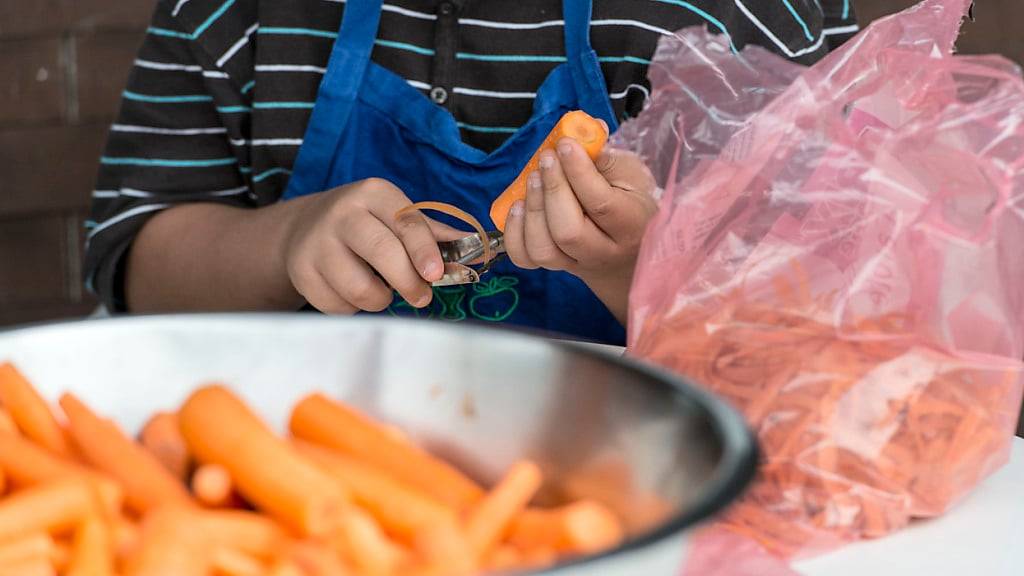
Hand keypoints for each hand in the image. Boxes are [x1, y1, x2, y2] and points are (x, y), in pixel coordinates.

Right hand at [282, 178, 461, 313]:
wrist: (304, 227)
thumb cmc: (367, 224)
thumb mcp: (397, 217)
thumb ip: (434, 235)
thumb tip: (477, 250)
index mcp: (374, 194)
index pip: (405, 222)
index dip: (423, 250)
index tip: (436, 274)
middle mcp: (343, 213)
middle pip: (382, 252)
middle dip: (408, 282)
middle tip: (422, 297)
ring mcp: (317, 243)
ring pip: (360, 288)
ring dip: (380, 299)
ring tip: (381, 290)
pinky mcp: (302, 272)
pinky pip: (339, 306)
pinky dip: (353, 308)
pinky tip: (352, 291)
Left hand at [503, 139, 657, 320]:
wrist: (627, 248)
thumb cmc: (629, 201)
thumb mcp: (630, 175)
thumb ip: (606, 156)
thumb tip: (584, 129)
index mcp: (631, 225)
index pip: (601, 204)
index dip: (578, 172)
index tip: (565, 145)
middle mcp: (604, 252)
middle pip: (569, 232)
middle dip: (552, 190)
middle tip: (547, 159)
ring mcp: (576, 264)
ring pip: (544, 249)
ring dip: (532, 210)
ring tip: (532, 179)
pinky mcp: (555, 267)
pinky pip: (526, 258)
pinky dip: (514, 233)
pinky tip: (517, 206)